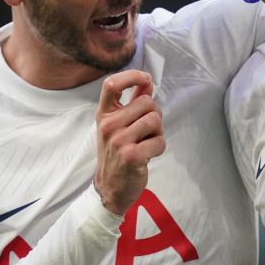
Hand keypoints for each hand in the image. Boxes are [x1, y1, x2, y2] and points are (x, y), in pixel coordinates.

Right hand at [93, 70, 165, 215]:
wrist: (110, 188)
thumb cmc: (117, 153)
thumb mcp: (119, 126)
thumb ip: (132, 103)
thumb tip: (147, 82)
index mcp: (104, 115)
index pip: (111, 84)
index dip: (131, 76)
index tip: (145, 79)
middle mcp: (109, 125)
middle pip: (146, 102)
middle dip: (154, 114)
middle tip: (148, 130)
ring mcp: (119, 140)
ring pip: (154, 119)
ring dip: (158, 131)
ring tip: (147, 142)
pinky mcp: (131, 156)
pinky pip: (159, 141)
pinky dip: (159, 147)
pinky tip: (149, 154)